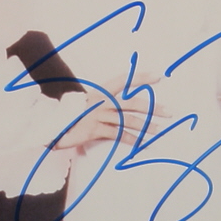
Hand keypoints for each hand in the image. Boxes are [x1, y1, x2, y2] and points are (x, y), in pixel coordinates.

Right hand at [53, 73, 168, 150]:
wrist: (52, 123)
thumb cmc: (73, 114)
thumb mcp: (90, 103)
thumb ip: (106, 104)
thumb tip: (126, 107)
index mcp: (101, 91)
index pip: (125, 80)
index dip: (142, 78)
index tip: (159, 77)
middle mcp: (101, 101)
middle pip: (132, 103)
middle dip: (153, 108)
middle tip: (169, 112)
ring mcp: (98, 115)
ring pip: (127, 120)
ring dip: (145, 127)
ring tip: (158, 131)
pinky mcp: (94, 129)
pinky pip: (117, 134)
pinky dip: (130, 139)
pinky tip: (140, 144)